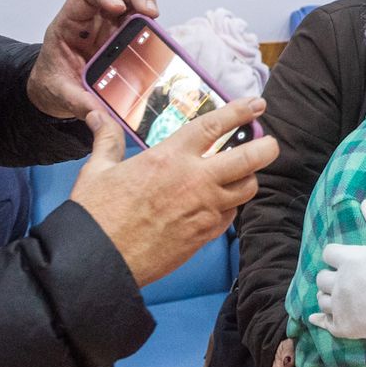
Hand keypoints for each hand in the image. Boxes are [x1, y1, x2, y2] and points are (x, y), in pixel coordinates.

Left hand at [27, 0, 158, 118]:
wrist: (56, 91)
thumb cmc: (54, 83)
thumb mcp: (60, 94)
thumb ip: (78, 102)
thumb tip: (99, 114)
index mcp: (70, 24)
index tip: (117, 7)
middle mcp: (94, 20)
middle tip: (149, 11)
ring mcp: (113, 27)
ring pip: (133, 1)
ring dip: (147, 4)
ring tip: (155, 18)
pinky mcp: (126, 38)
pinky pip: (142, 24)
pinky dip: (153, 26)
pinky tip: (159, 37)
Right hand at [70, 98, 276, 286]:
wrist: (99, 261)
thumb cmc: (96, 215)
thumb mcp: (98, 170)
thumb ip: (106, 140)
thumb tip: (96, 115)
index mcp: (170, 157)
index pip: (215, 126)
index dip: (240, 111)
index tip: (257, 105)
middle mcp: (195, 180)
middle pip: (250, 158)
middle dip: (267, 147)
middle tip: (269, 143)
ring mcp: (204, 209)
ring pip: (247, 189)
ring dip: (249, 178)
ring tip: (241, 174)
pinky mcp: (205, 235)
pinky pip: (231, 216)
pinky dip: (231, 206)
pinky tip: (220, 203)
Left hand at [309, 199, 365, 340]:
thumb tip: (365, 202)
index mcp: (349, 259)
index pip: (328, 253)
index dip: (335, 256)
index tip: (344, 259)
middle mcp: (340, 282)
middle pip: (321, 278)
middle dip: (330, 278)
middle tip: (344, 280)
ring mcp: (341, 306)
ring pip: (322, 301)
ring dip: (328, 297)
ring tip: (339, 298)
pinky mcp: (346, 327)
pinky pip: (325, 324)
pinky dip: (320, 321)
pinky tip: (318, 319)